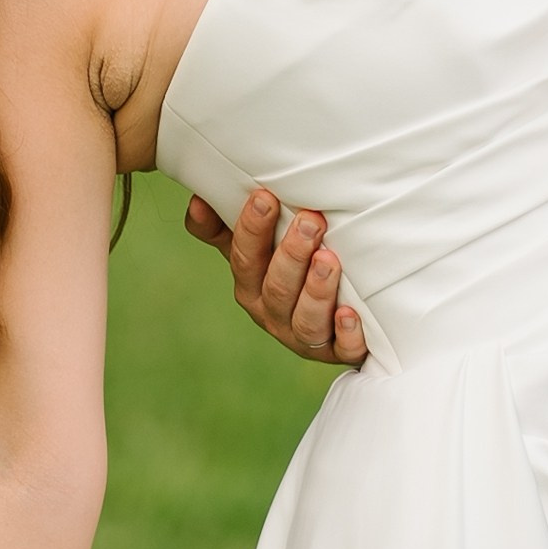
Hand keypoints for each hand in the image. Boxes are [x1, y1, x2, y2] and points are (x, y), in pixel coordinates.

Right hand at [183, 188, 365, 364]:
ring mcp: (304, 336)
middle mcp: (273, 314)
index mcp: (250, 286)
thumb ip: (223, 227)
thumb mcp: (253, 249)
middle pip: (277, 289)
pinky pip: (342, 348)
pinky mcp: (340, 351)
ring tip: (328, 260)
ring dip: (317, 291)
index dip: (253, 230)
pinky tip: (349, 313)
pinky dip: (346, 334)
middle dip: (292, 254)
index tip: (265, 197)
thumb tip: (197, 200)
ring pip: (306, 320)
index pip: (245, 259)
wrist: (334, 315)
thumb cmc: (287, 270)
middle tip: (311, 220)